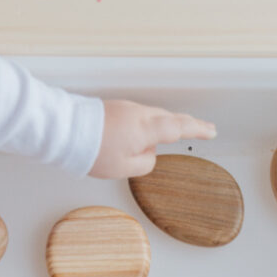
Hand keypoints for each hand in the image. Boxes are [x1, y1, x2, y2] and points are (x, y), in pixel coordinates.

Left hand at [89, 100, 215, 178]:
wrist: (64, 130)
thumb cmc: (91, 150)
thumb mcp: (123, 168)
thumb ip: (144, 163)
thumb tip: (150, 153)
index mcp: (145, 128)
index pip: (179, 128)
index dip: (197, 130)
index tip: (211, 131)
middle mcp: (138, 114)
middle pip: (169, 117)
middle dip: (187, 123)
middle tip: (203, 128)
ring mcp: (126, 108)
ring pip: (153, 115)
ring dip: (164, 124)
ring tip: (174, 133)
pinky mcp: (114, 108)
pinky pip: (139, 115)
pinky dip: (148, 123)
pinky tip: (143, 133)